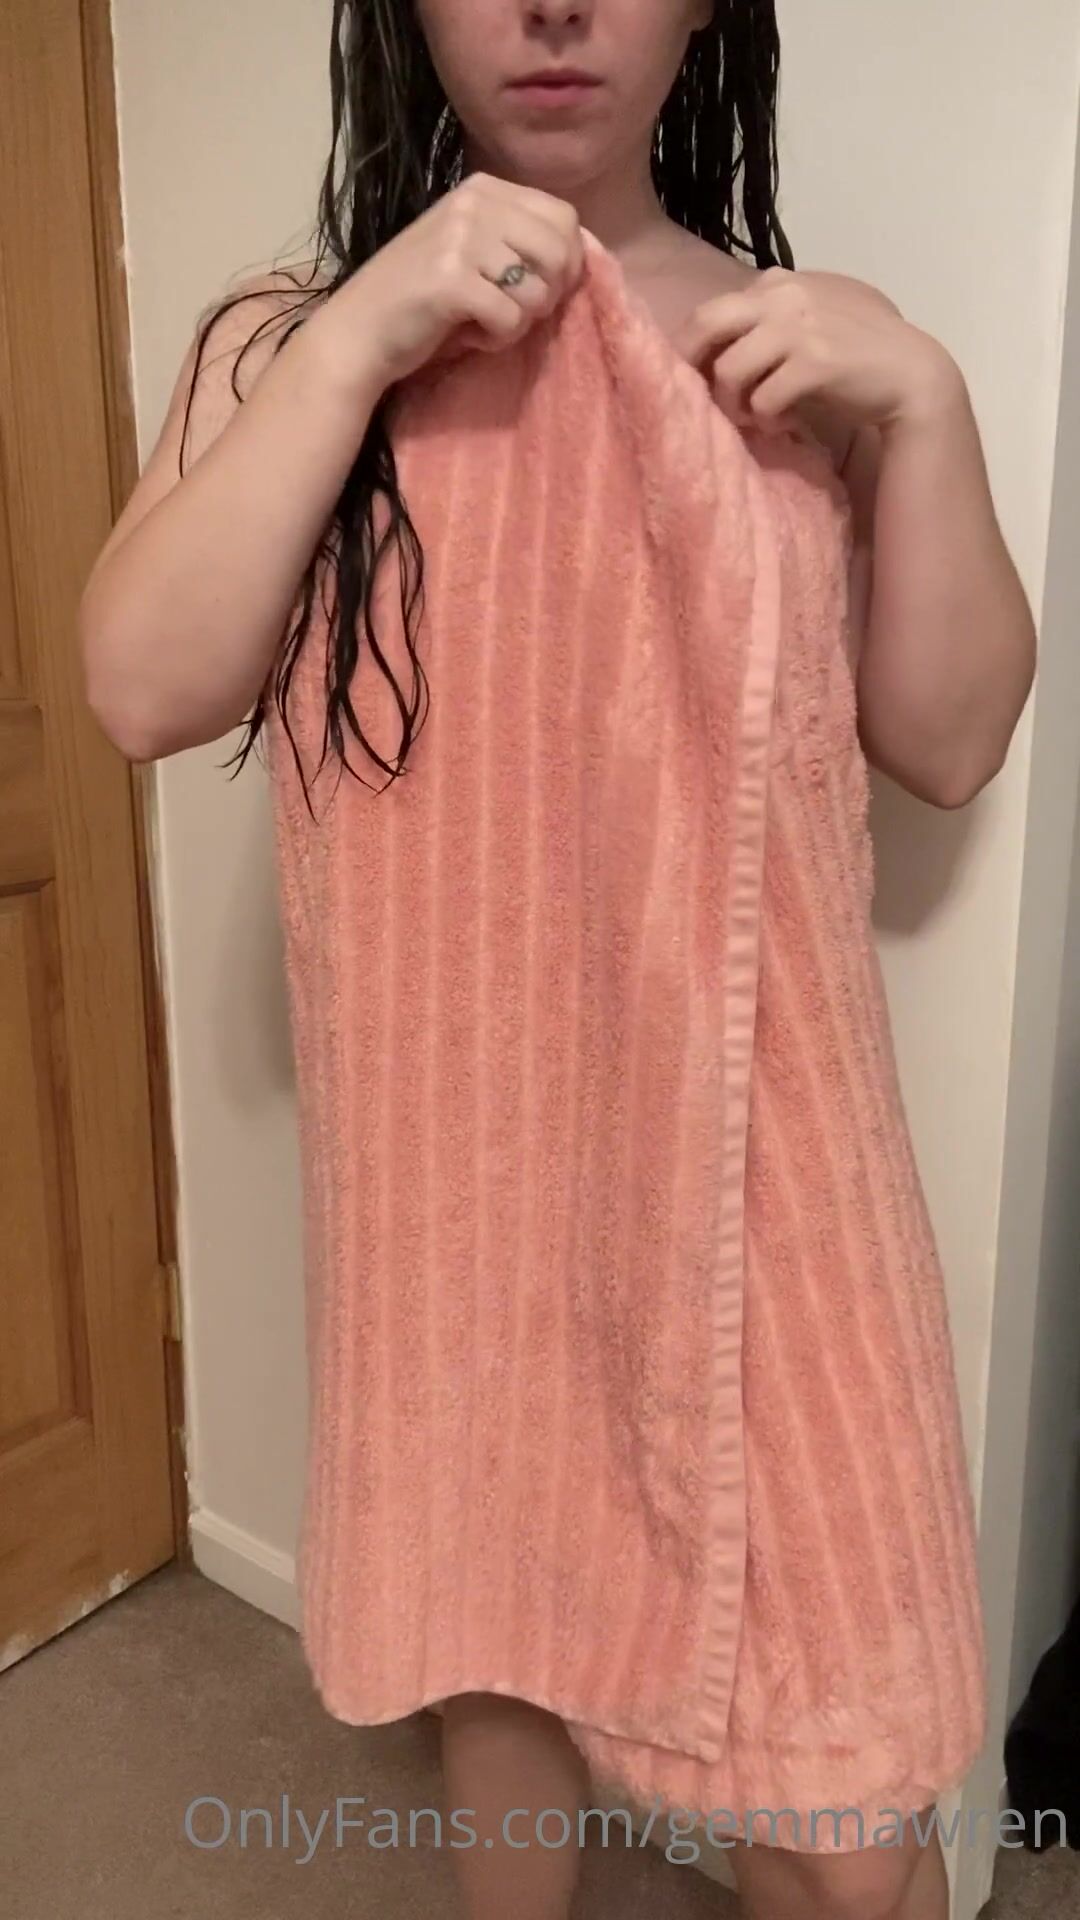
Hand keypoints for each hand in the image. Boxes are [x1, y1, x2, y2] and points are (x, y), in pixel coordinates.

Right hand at [322, 172, 584, 393]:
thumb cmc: (421, 299)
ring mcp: (460, 238)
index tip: (538, 288)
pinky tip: (471, 335)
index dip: (566, 262)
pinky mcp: (451, 280)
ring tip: (485, 322)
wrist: (359, 331)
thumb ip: (517, 240)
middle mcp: (473, 202)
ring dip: (520, 321)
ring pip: (538, 290)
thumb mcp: (472, 249)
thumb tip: (578, 254)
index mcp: (482, 188)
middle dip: (548, 294)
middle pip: (560, 250)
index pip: (564, 216)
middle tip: (513, 311)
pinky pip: (511, 318)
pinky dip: (498, 339)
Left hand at [671, 268, 964, 437]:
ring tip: (753, 417)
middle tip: (703, 398)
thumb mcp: (814, 314)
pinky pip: (763, 399)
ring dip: (734, 403)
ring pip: (730, 369)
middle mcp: (784, 296)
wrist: (910, 372)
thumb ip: (773, 315)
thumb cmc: (858, 348)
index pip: (713, 308)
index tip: (701, 377)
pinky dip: (766, 420)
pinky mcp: (814, 363)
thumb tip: (722, 344)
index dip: (697, 349)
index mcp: (779, 282)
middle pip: (706, 323)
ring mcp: (799, 327)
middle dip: (695, 366)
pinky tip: (783, 424)